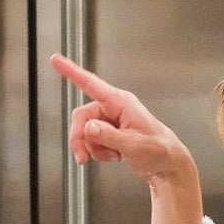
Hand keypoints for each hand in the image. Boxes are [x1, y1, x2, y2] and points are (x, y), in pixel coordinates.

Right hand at [51, 54, 196, 187]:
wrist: (167, 163)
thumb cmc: (158, 149)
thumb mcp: (134, 144)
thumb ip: (109, 135)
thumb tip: (89, 128)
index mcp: (120, 102)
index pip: (90, 83)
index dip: (71, 71)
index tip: (55, 60)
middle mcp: (113, 107)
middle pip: (81, 117)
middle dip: (80, 138)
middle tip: (82, 157)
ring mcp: (110, 120)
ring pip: (85, 131)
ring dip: (91, 148)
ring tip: (110, 155)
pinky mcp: (109, 132)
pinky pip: (91, 140)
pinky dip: (97, 151)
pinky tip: (113, 155)